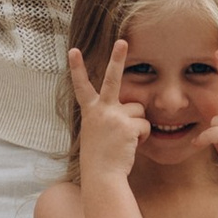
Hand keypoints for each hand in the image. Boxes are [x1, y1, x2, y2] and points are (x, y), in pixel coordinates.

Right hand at [66, 35, 148, 185]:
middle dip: (117, 58)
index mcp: (91, 111)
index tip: (73, 50)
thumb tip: (134, 109)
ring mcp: (114, 116)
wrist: (102, 176)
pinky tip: (131, 147)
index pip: (82, 86)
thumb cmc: (100, 158)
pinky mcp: (128, 126)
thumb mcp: (98, 132)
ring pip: (139, 110)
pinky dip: (143, 138)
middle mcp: (101, 110)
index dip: (77, 68)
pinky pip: (145, 126)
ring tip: (126, 141)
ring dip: (138, 126)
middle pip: (112, 78)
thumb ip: (110, 117)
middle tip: (122, 41)